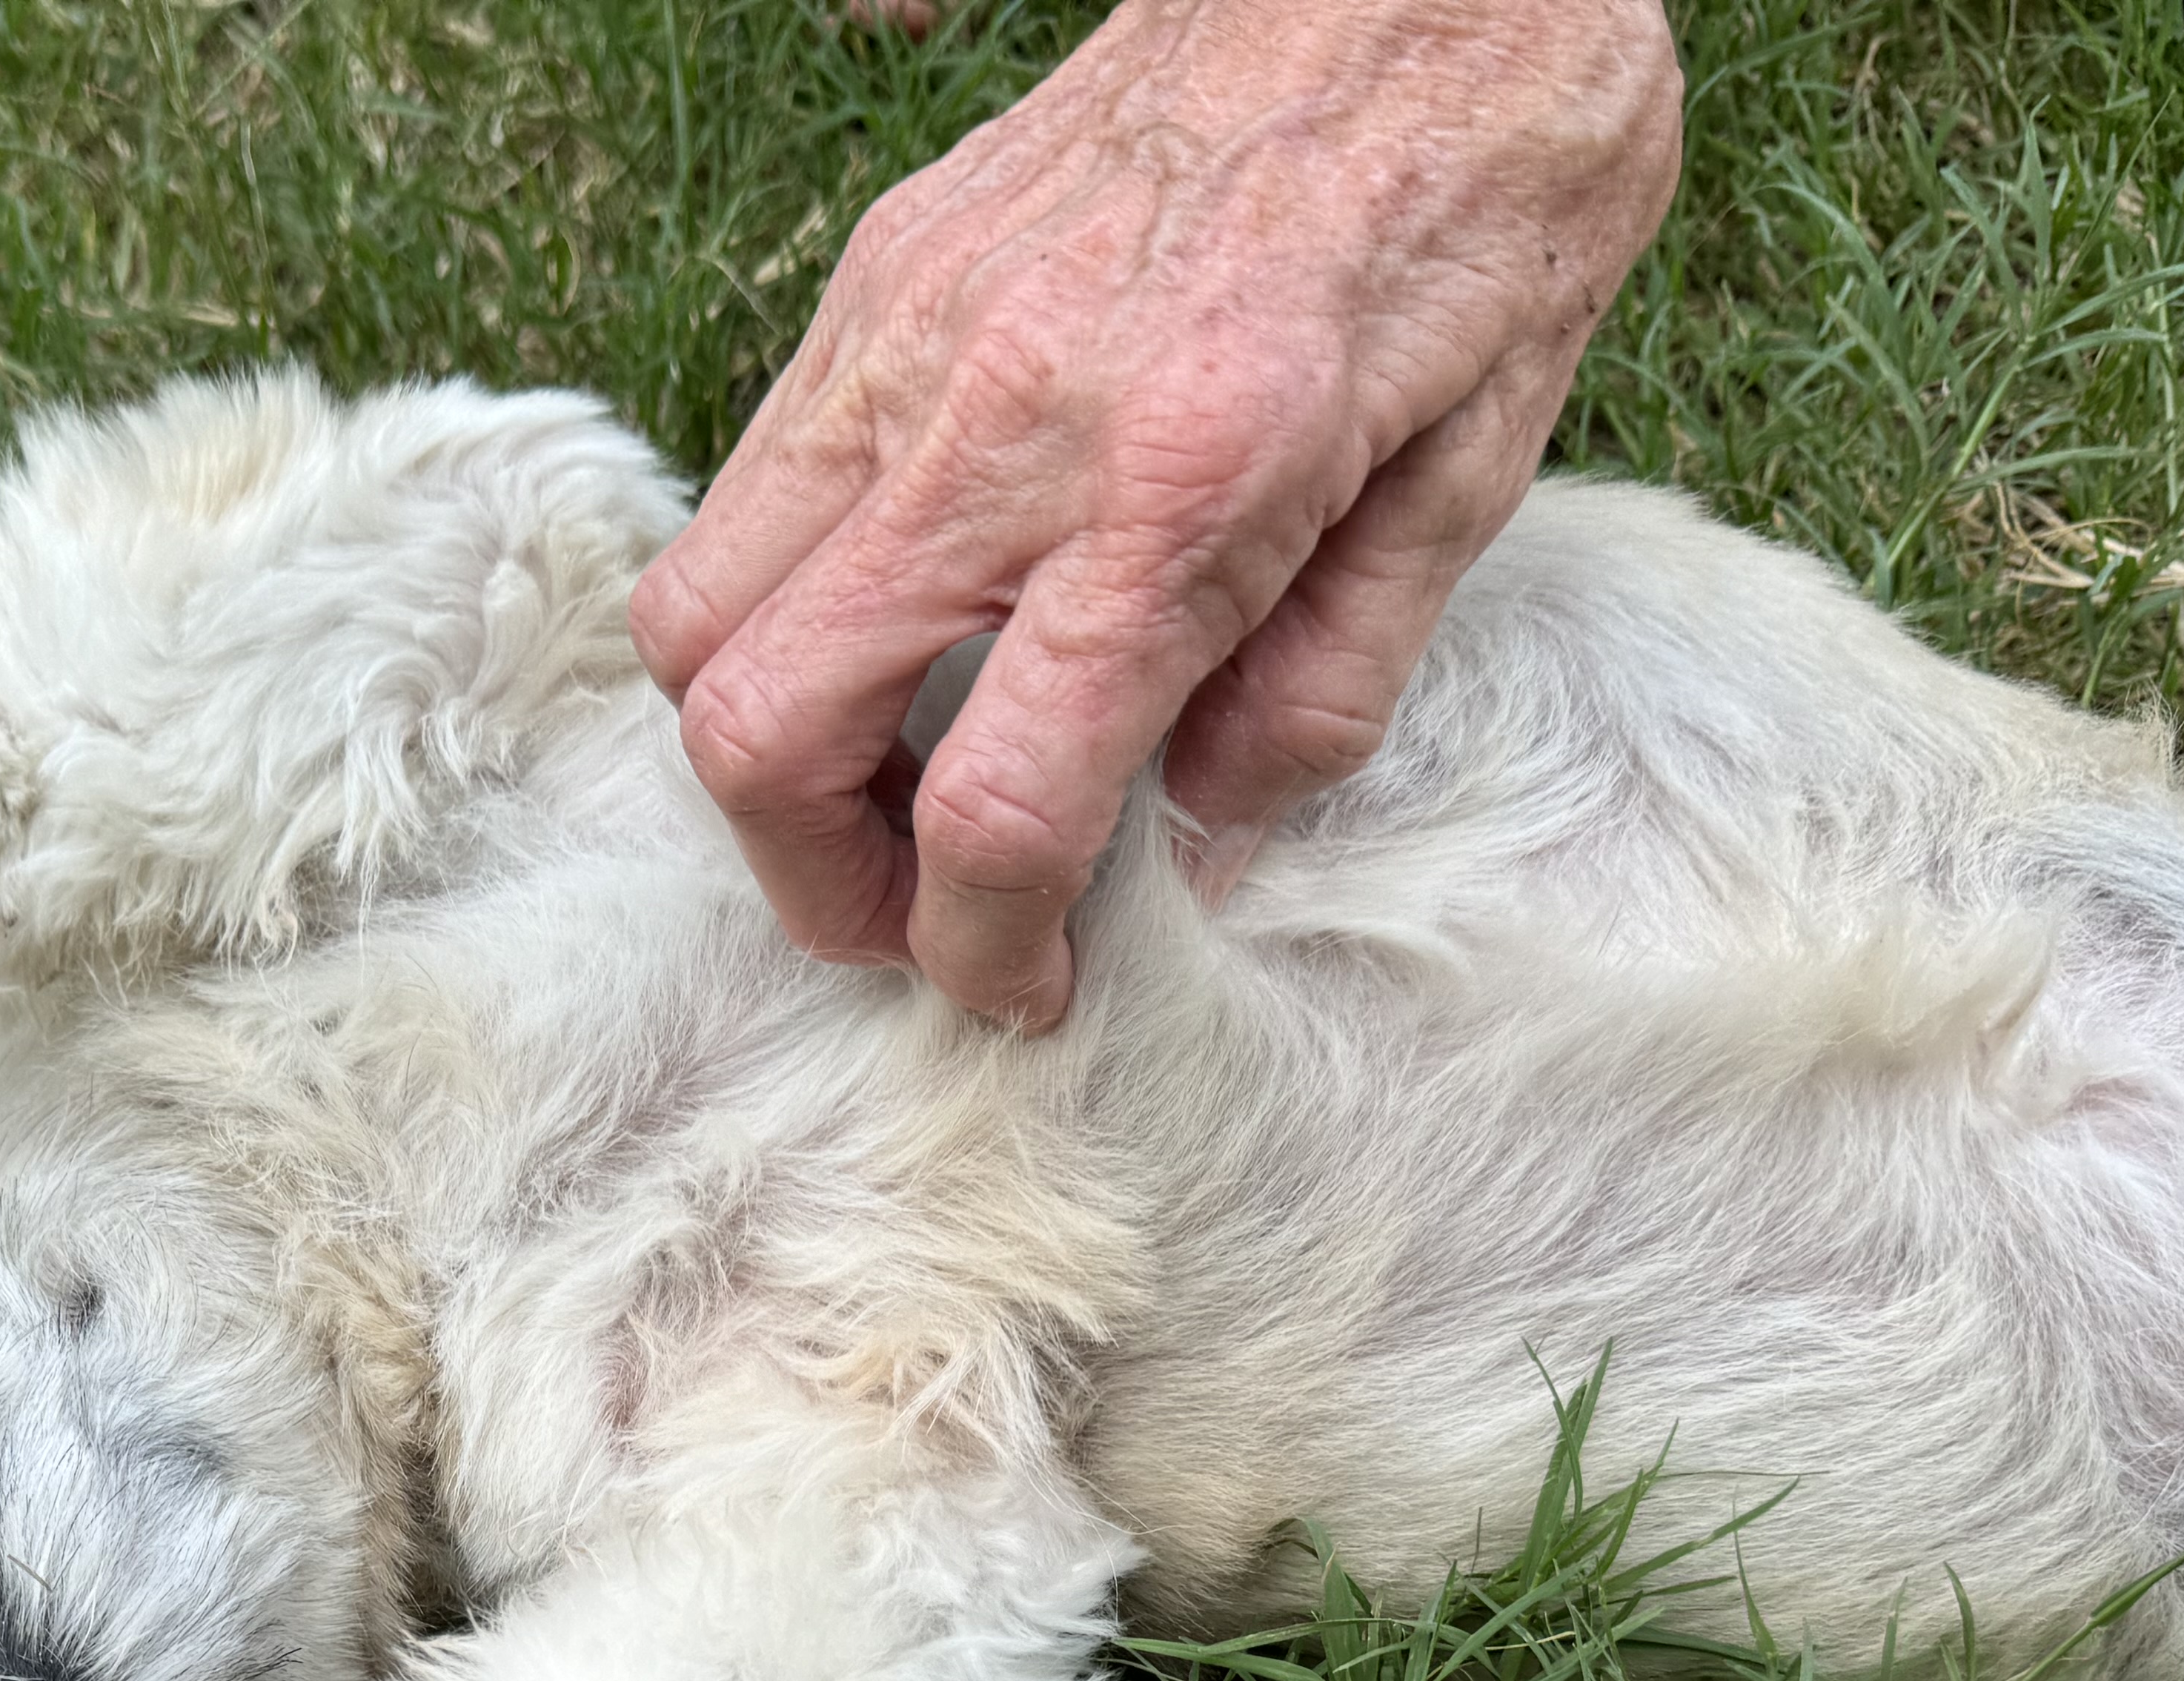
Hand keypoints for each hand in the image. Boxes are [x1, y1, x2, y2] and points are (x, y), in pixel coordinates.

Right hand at [630, 0, 1680, 1026]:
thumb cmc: (1482, 191)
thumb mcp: (1472, 474)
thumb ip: (1321, 687)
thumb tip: (1204, 840)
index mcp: (1173, 495)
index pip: (995, 809)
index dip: (984, 948)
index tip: (1017, 987)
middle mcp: (998, 425)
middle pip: (756, 727)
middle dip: (811, 874)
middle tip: (906, 910)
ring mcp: (904, 342)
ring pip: (701, 609)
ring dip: (767, 743)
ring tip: (880, 781)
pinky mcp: (875, 280)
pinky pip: (752, 489)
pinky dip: (784, 604)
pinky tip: (903, 619)